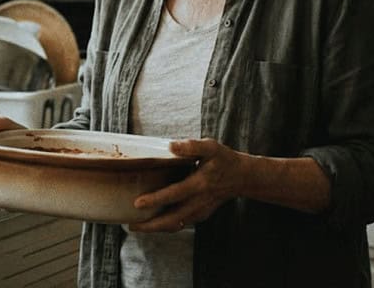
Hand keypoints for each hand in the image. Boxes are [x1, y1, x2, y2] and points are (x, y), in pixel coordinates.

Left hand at [128, 138, 248, 232]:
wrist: (242, 177)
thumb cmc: (224, 160)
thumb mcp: (211, 147)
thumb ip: (192, 146)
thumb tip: (171, 145)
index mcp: (200, 184)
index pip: (174, 194)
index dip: (156, 200)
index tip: (137, 203)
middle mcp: (199, 201)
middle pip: (173, 219)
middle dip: (151, 225)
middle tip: (131, 225)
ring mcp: (200, 210)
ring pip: (176, 225)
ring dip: (157, 228)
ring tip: (138, 227)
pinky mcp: (201, 214)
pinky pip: (182, 223)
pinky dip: (167, 226)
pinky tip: (154, 223)